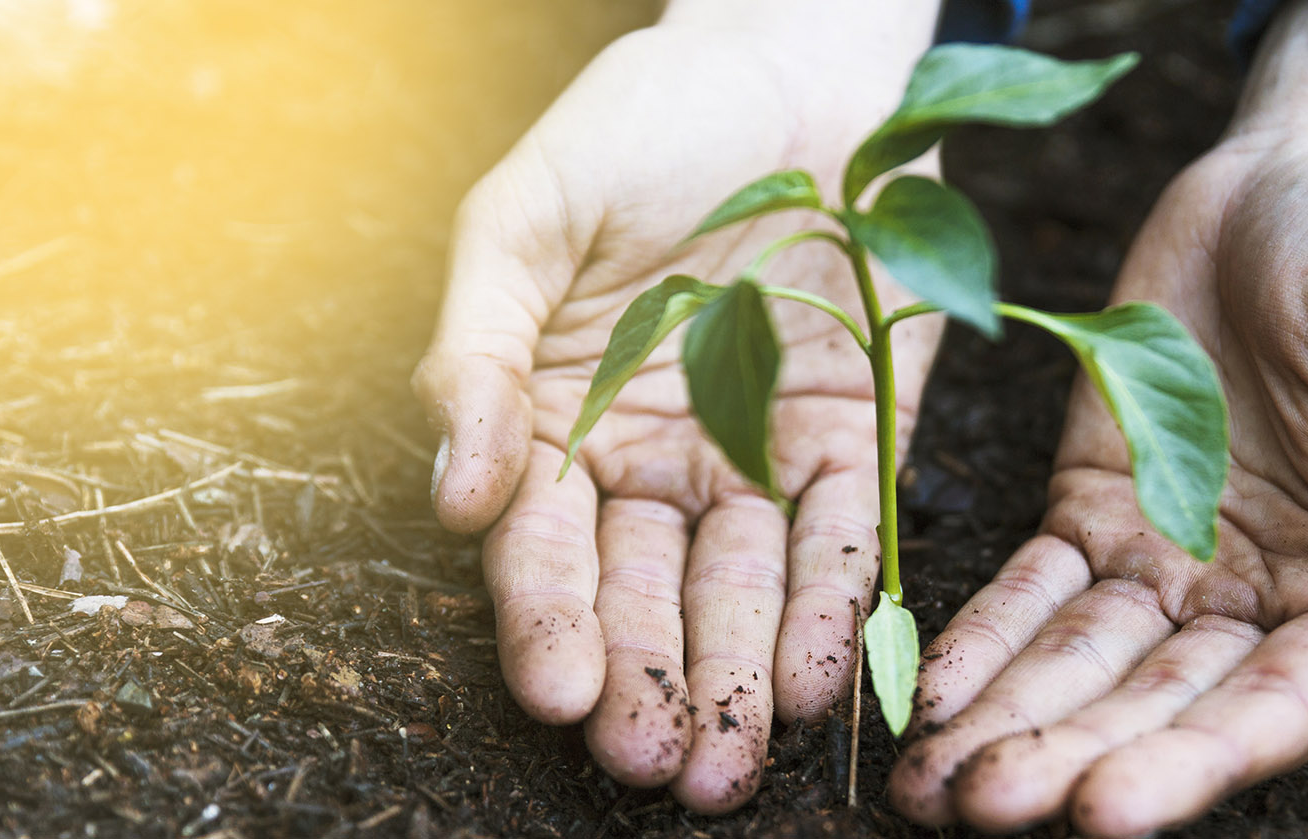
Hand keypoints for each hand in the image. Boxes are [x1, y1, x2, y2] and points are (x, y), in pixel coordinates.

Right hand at [410, 1, 940, 812]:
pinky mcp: (854, 434)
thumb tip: (453, 495)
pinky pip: (845, 536)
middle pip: (644, 592)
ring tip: (733, 762)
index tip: (557, 691)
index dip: (549, 619)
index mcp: (558, 415)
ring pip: (744, 589)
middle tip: (655, 764)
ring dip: (739, 677)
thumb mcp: (527, 216)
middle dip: (648, 681)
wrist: (789, 62)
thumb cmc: (638, 122)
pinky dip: (837, 608)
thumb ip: (478, 354)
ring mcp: (757, 452)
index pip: (546, 543)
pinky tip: (823, 680)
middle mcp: (655, 456)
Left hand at [887, 1, 1307, 833]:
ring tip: (928, 791)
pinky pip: (1028, 587)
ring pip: (1079, 663)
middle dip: (1068, 758)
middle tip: (981, 811)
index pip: (1269, 708)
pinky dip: (978, 639)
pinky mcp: (1089, 502)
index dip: (1190, 764)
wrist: (1297, 180)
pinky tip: (926, 696)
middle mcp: (1253, 601)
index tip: (1105, 815)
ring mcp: (1164, 556)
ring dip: (1006, 722)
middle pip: (1154, 703)